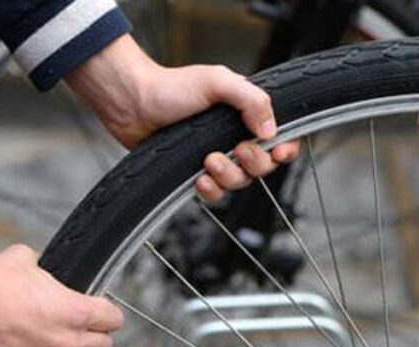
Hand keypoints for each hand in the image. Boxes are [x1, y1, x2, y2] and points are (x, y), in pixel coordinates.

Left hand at [66, 35, 299, 202]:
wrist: (132, 105)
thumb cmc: (171, 87)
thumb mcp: (217, 82)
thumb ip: (251, 99)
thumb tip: (270, 130)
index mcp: (247, 113)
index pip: (282, 136)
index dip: (285, 148)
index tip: (277, 152)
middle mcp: (234, 136)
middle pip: (264, 165)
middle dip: (254, 162)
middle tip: (237, 150)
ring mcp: (216, 156)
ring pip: (240, 182)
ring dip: (228, 176)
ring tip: (208, 161)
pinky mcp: (196, 172)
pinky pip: (216, 193)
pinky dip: (210, 190)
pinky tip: (198, 179)